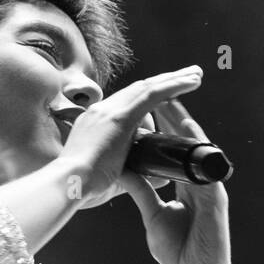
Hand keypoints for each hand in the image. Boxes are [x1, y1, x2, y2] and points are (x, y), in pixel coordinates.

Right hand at [56, 66, 201, 209]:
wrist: (67, 186)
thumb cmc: (83, 189)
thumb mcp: (113, 177)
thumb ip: (136, 174)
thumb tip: (160, 178)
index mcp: (96, 123)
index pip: (127, 104)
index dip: (149, 98)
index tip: (166, 97)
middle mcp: (101, 111)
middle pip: (139, 89)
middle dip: (164, 82)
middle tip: (188, 75)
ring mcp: (110, 111)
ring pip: (149, 87)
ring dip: (174, 79)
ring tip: (196, 74)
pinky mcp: (120, 117)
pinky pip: (153, 94)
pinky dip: (173, 86)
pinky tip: (191, 81)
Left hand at [120, 98, 234, 263]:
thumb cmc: (177, 254)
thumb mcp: (152, 216)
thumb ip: (142, 191)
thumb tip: (126, 171)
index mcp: (187, 187)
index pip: (174, 151)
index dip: (162, 130)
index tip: (148, 110)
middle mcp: (200, 183)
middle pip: (187, 144)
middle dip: (173, 118)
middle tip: (161, 92)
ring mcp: (210, 189)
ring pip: (198, 149)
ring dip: (185, 125)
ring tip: (171, 101)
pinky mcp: (216, 198)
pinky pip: (206, 165)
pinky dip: (197, 147)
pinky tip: (187, 130)